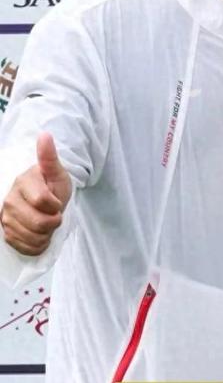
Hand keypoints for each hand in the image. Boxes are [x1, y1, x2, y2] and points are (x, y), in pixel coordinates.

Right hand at [0, 133, 71, 255]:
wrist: (45, 200)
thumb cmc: (52, 186)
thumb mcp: (57, 173)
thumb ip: (49, 157)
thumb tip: (45, 135)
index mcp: (23, 182)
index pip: (43, 201)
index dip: (56, 205)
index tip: (57, 202)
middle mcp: (10, 200)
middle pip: (39, 223)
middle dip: (53, 222)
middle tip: (54, 215)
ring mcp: (6, 218)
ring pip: (32, 237)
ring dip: (46, 234)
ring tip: (47, 223)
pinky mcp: (7, 233)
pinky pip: (26, 247)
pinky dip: (38, 245)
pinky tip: (40, 234)